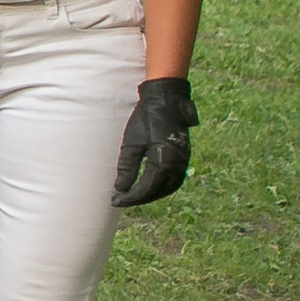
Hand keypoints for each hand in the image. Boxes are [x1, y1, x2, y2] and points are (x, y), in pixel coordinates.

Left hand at [112, 77, 197, 206]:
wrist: (166, 100)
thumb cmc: (146, 119)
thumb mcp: (131, 143)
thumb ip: (127, 168)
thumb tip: (121, 189)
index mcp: (164, 162)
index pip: (146, 189)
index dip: (130, 197)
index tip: (115, 201)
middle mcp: (178, 165)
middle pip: (158, 191)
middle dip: (140, 198)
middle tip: (122, 200)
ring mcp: (184, 161)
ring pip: (169, 187)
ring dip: (153, 194)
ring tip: (135, 195)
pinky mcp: (184, 156)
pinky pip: (174, 179)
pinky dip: (162, 186)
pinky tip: (150, 185)